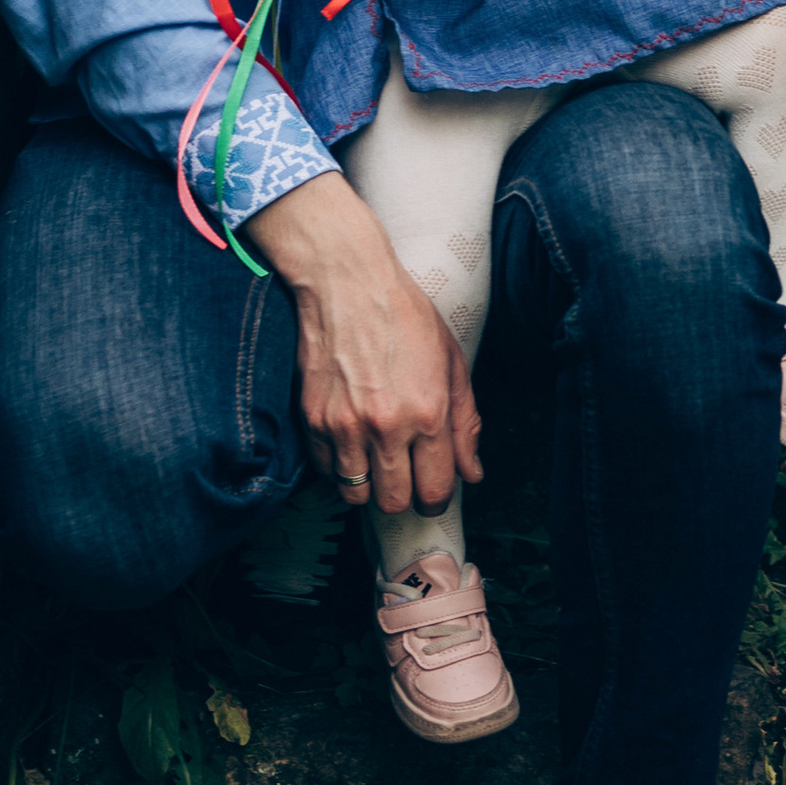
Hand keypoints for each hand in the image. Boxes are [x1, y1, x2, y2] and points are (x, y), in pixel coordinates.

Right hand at [243, 169, 480, 513]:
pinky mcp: (313, 419)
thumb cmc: (406, 316)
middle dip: (404, 498)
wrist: (348, 282)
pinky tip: (350, 441)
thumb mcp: (452, 363)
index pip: (434, 490)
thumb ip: (466, 424)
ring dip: (369, 486)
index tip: (433, 494)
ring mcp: (344, 425)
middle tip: (405, 478)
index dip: (437, 499)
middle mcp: (386, 427)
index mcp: (428, 414)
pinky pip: (325, 470)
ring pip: (355, 495)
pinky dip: (338, 465)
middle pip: (394, 502)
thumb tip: (472, 474)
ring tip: (376, 462)